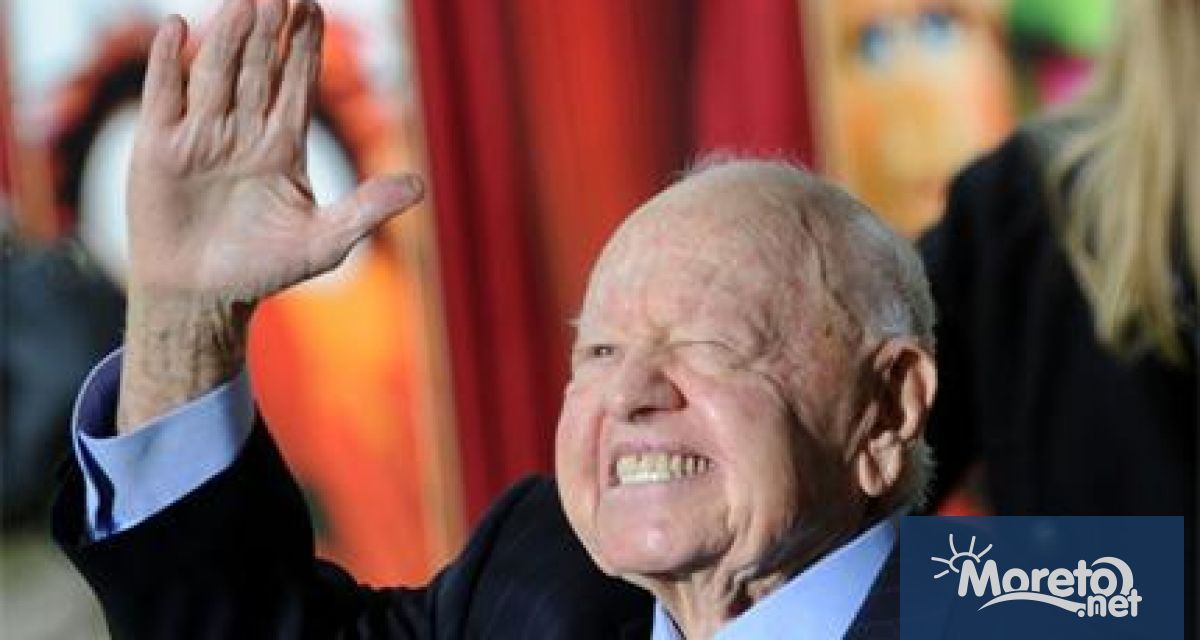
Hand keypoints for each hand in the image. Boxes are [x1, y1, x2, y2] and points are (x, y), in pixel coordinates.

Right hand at [128, 0, 421, 299]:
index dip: (305, 47)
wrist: (202, 298)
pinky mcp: (159, 149)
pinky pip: (165, 96)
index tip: (313, 6)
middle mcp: (242, 132)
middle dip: (270, 31)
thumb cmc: (264, 270)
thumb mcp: (326, 241)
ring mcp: (201, 136)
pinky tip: (179, 28)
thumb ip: (368, 209)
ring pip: (217, 74)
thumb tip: (419, 184)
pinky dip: (168, 63)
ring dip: (229, 38)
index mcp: (282, 145)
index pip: (296, 84)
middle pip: (258, 69)